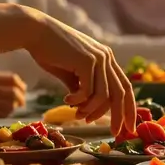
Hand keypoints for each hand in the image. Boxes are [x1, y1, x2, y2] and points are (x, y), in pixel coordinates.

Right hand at [0, 72, 26, 116]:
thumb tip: (19, 85)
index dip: (21, 84)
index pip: (12, 78)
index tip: (23, 89)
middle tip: (22, 102)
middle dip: (21, 97)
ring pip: (11, 104)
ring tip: (13, 107)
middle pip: (14, 92)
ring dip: (15, 106)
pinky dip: (7, 113)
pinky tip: (4, 113)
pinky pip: (3, 113)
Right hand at [19, 7, 135, 134]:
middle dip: (119, 116)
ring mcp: (99, 58)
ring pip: (103, 96)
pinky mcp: (87, 61)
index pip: (125, 87)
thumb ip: (82, 88)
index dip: (129, 108)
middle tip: (114, 133)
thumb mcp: (71, 73)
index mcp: (106, 59)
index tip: (127, 127)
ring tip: (76, 114)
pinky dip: (78, 100)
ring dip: (90, 110)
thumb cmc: (50, 52)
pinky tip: (65, 98)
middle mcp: (106, 57)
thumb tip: (86, 109)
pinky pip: (88, 91)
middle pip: (121, 93)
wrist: (35, 32)